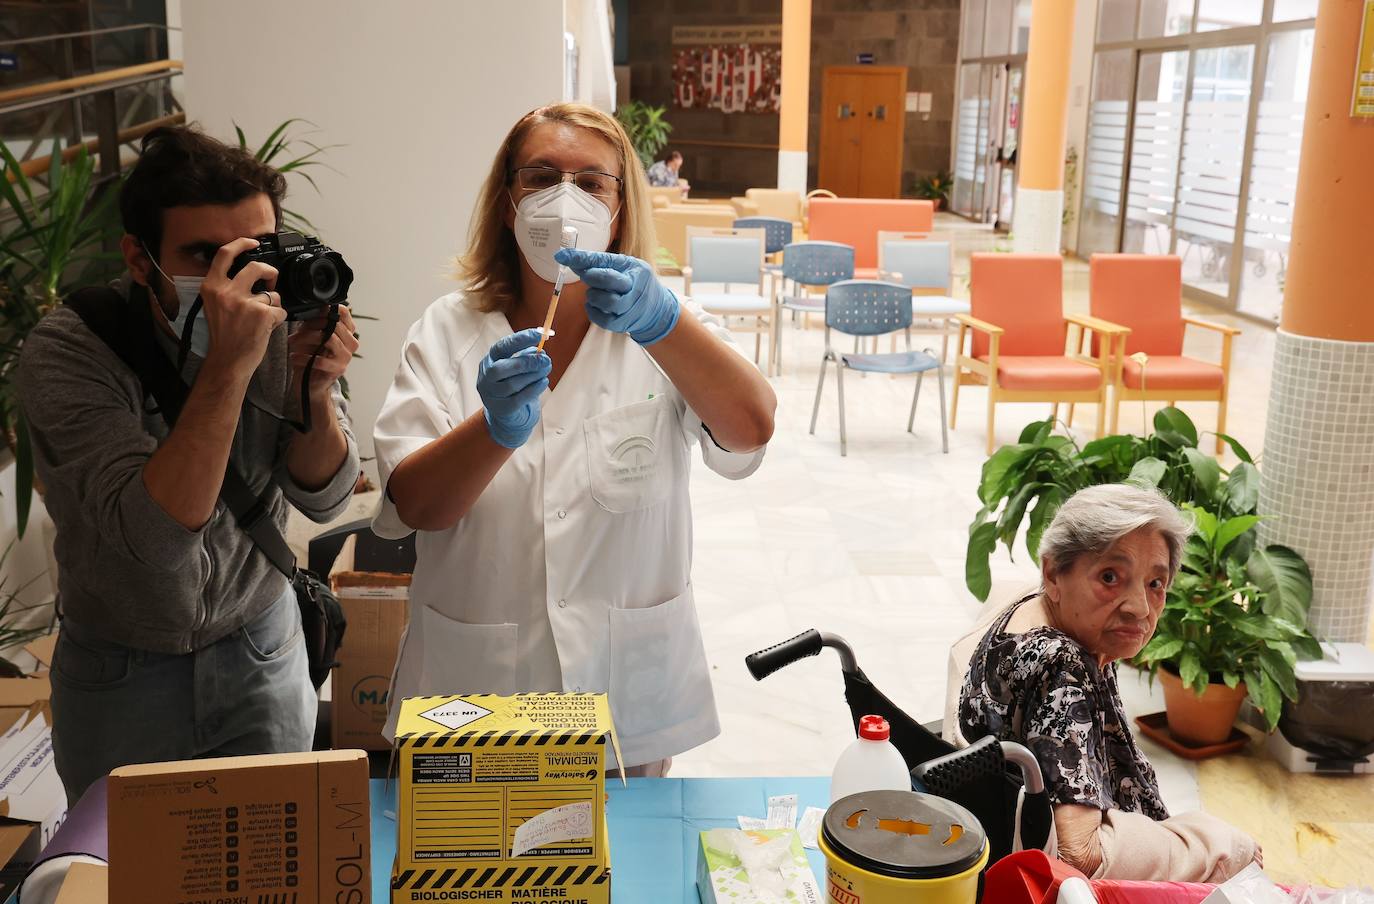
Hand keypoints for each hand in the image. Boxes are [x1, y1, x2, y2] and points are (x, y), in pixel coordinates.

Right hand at [199, 237, 287, 381]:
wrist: (228, 360)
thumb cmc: (224, 336)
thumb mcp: (215, 305)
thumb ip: (226, 287)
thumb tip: (248, 272)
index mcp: (211, 287)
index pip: (224, 254)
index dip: (241, 243)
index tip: (252, 242)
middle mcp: (226, 291)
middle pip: (256, 267)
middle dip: (270, 272)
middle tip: (272, 280)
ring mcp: (245, 302)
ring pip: (272, 292)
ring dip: (274, 304)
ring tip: (264, 317)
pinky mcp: (262, 314)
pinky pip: (280, 309)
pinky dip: (278, 319)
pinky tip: (266, 328)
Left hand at [289, 304, 358, 400]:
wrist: (311, 383)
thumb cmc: (311, 357)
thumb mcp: (311, 335)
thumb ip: (314, 322)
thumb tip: (312, 307)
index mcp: (346, 333)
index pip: (344, 313)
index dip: (327, 310)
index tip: (312, 313)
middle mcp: (351, 343)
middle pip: (334, 324)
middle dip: (311, 326)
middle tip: (296, 332)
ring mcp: (346, 356)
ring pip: (329, 338)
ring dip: (306, 339)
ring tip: (292, 343)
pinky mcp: (338, 369)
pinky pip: (320, 359)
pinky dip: (303, 357)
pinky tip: (294, 357)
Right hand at [476, 329, 551, 448]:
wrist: (509, 414)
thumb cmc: (516, 384)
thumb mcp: (521, 367)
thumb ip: (528, 357)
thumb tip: (541, 352)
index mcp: (490, 360)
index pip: (501, 347)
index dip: (520, 339)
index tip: (539, 334)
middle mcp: (485, 377)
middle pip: (501, 368)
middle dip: (526, 362)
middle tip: (546, 360)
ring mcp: (490, 394)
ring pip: (511, 384)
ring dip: (533, 376)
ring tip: (546, 370)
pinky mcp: (500, 409)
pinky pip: (518, 399)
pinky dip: (533, 389)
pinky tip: (544, 382)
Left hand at [554, 248, 679, 345]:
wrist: (656, 311)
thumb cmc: (634, 285)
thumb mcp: (624, 268)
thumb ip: (600, 264)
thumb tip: (571, 259)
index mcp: (635, 268)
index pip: (604, 260)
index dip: (581, 257)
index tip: (562, 255)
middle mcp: (635, 286)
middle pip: (607, 278)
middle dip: (591, 276)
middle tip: (588, 276)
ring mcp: (631, 307)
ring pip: (604, 300)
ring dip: (593, 296)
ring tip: (596, 294)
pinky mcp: (624, 323)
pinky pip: (602, 319)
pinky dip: (593, 312)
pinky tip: (595, 306)